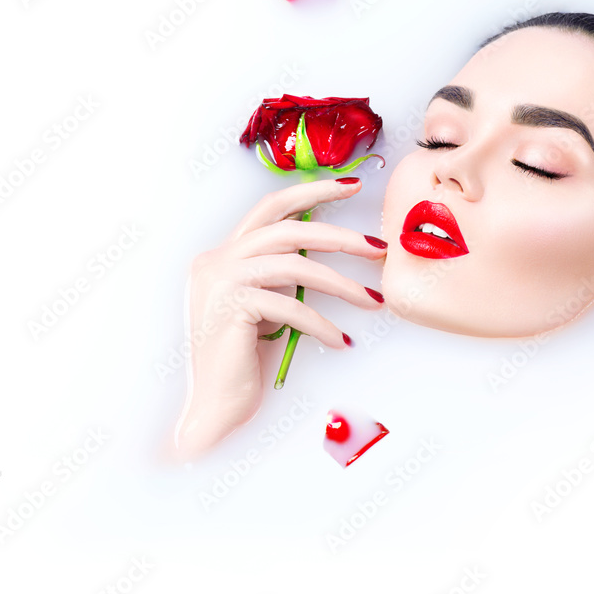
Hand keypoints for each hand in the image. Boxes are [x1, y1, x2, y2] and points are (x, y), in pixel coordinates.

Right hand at [173, 178, 386, 459]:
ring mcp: (219, 281)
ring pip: (295, 265)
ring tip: (373, 300)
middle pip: (290, 230)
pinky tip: (340, 340)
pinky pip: (289, 307)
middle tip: (378, 248)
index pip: (272, 207)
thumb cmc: (245, 361)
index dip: (313, 192)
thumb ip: (281, 273)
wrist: (214, 408)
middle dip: (340, 236)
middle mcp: (216, 260)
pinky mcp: (230, 307)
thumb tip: (330, 251)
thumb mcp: (265, 305)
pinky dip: (321, 324)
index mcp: (224, 253)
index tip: (352, 185)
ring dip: (341, 283)